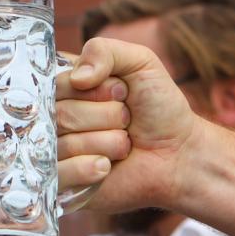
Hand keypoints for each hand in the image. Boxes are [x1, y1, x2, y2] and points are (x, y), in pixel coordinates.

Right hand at [56, 36, 200, 212]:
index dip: (92, 89)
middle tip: (127, 121)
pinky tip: (108, 167)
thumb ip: (104, 51)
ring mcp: (55, 152)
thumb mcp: (140, 62)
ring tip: (124, 145)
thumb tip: (77, 77)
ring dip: (107, 143)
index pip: (53, 82)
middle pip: (59, 114)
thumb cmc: (159, 108)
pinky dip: (90, 168)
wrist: (180, 154)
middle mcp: (55, 118)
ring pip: (62, 144)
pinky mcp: (61, 184)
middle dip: (105, 116)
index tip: (121, 92)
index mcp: (67, 86)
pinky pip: (59, 174)